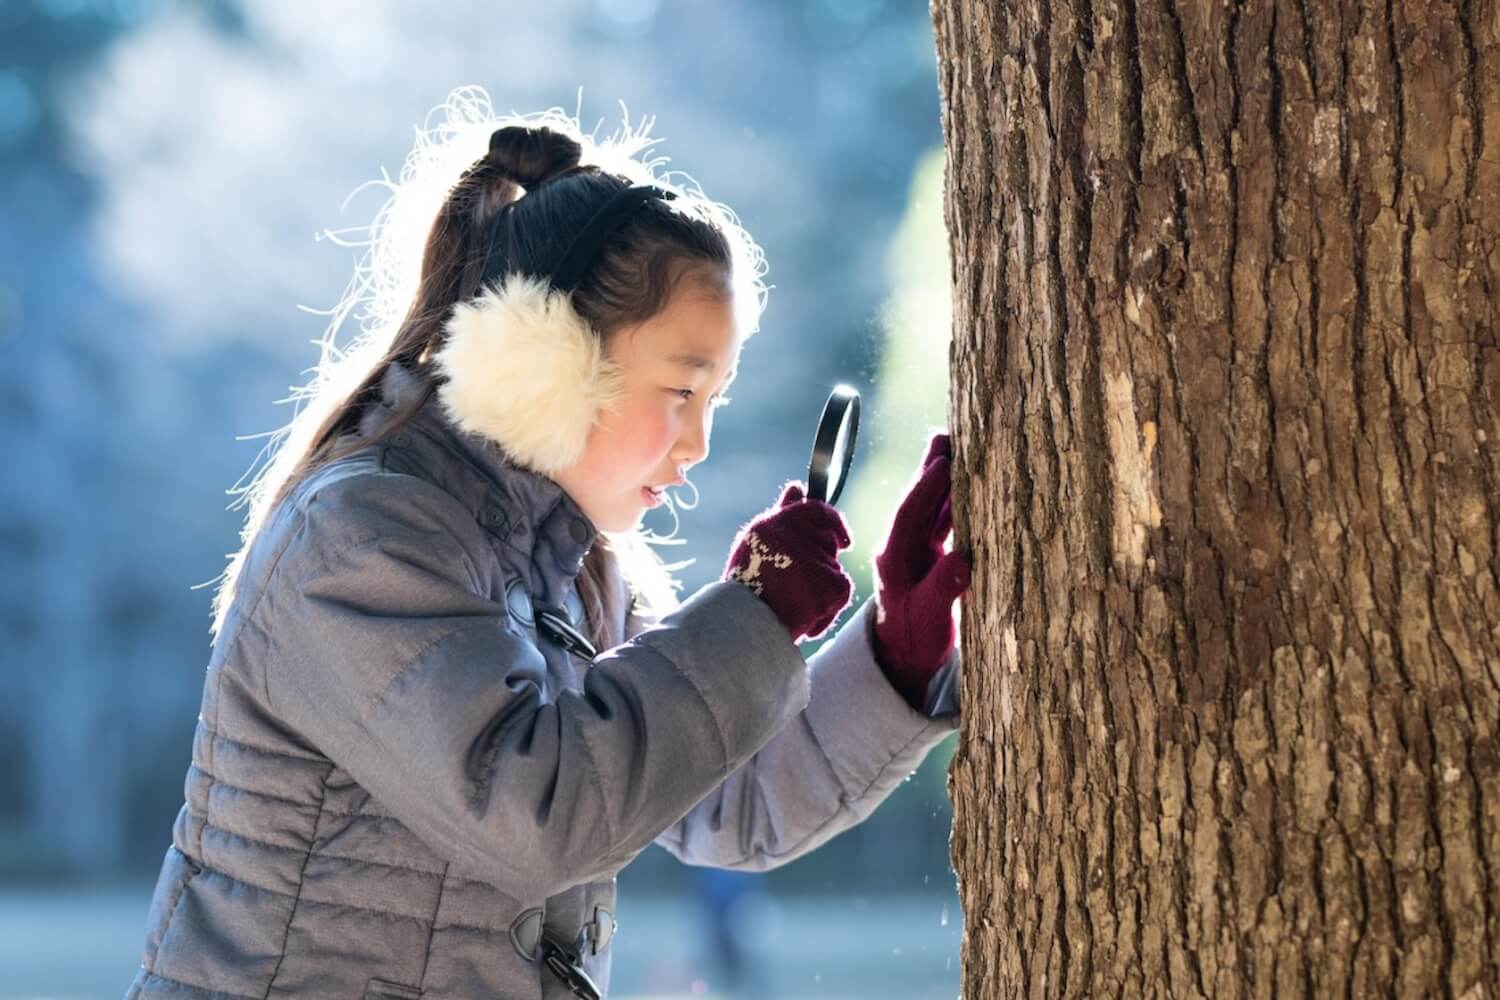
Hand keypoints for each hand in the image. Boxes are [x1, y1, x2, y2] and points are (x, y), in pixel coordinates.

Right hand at [723, 481, 854, 642]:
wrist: (745, 625)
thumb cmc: (746, 584)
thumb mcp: (757, 541)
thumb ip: (783, 512)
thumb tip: (798, 487)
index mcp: (780, 522)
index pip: (818, 509)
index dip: (833, 522)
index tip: (842, 539)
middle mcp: (800, 537)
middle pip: (828, 542)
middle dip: (822, 559)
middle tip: (798, 582)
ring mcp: (819, 561)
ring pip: (833, 568)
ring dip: (821, 583)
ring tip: (792, 600)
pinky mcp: (834, 586)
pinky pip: (840, 591)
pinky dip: (828, 604)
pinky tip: (804, 613)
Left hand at [871, 433, 971, 709]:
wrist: (908, 657)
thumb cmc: (915, 640)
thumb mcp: (929, 617)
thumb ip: (943, 589)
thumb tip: (962, 561)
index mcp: (895, 557)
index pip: (909, 515)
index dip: (925, 489)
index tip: (942, 465)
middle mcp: (904, 547)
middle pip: (920, 501)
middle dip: (934, 470)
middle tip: (949, 437)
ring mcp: (918, 549)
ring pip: (934, 507)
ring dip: (947, 479)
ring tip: (961, 447)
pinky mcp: (933, 555)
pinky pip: (946, 521)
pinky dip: (958, 501)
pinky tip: (973, 483)